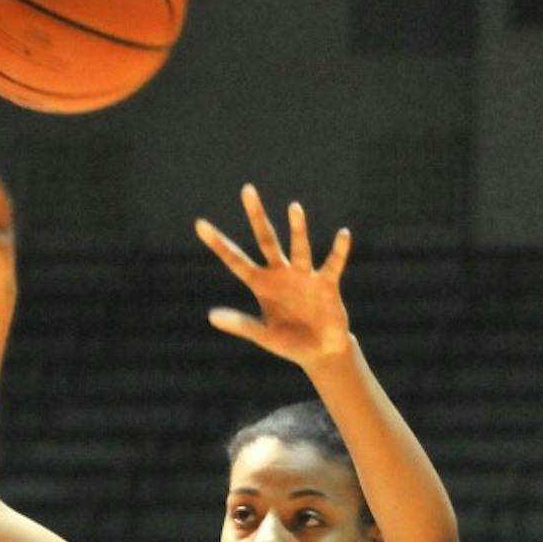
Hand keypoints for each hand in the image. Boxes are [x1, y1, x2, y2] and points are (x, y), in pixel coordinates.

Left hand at [195, 190, 350, 369]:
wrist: (320, 351)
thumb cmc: (289, 342)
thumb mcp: (263, 335)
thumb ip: (240, 324)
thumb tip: (211, 316)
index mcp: (261, 284)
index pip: (235, 260)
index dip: (218, 244)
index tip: (199, 224)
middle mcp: (281, 273)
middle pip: (266, 240)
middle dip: (256, 217)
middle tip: (247, 189)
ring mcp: (304, 276)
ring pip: (299, 247)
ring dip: (297, 229)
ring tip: (294, 207)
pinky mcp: (327, 284)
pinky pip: (333, 264)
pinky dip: (339, 251)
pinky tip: (342, 235)